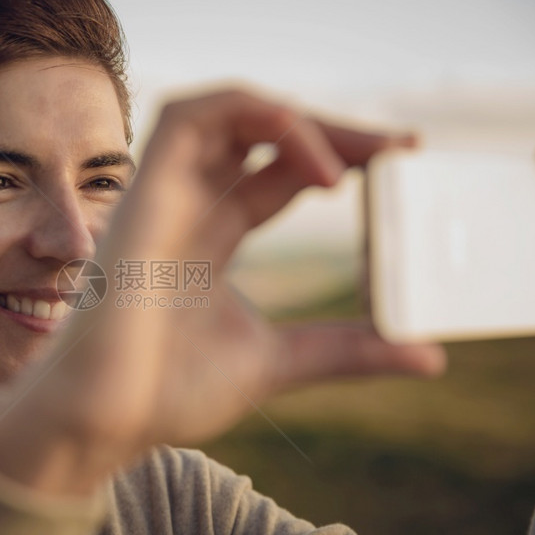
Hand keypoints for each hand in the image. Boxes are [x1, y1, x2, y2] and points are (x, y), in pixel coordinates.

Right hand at [0, 90, 446, 494]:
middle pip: (262, 137)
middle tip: (398, 148)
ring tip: (354, 159)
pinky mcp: (143, 193)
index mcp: (213, 240)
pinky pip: (185, 118)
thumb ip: (348, 349)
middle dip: (332, 132)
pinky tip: (304, 150)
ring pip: (225, 113)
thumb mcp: (280, 361)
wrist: (105, 421)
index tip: (399, 162)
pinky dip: (247, 113)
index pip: (278, 173)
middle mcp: (189, 209)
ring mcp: (164, 197)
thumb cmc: (167, 393)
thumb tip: (428, 356)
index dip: (336, 157)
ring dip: (295, 119)